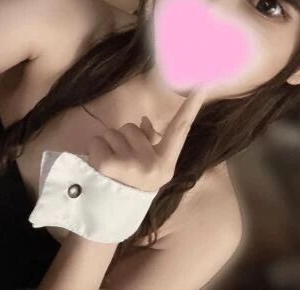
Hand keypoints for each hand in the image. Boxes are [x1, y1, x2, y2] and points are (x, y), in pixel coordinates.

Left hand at [86, 87, 208, 191]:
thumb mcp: (149, 168)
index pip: (181, 129)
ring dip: (108, 145)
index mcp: (167, 163)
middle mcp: (153, 165)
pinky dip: (94, 149)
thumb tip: (144, 122)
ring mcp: (132, 166)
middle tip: (121, 163)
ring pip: (113, 133)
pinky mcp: (109, 166)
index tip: (204, 84)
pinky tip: (98, 167)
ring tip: (111, 167)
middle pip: (132, 127)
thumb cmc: (132, 185)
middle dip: (123, 139)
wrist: (111, 215)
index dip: (191, 106)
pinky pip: (98, 140)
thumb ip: (150, 144)